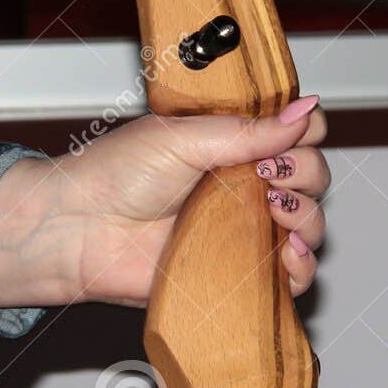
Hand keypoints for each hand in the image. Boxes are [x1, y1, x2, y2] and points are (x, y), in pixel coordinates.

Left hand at [0, 96, 327, 307]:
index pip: (295, 134)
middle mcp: (242, 185)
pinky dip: (301, 267)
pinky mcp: (236, 272)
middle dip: (305, 173)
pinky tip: (286, 253)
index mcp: (232, 145)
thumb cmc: (112, 178)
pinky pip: (289, 277)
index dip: (304, 134)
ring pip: (309, 225)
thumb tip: (303, 111)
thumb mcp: (183, 137)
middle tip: (270, 176)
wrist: (76, 231)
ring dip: (307, 217)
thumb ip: (248, 130)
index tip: (286, 139)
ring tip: (274, 212)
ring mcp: (242, 230)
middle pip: (311, 178)